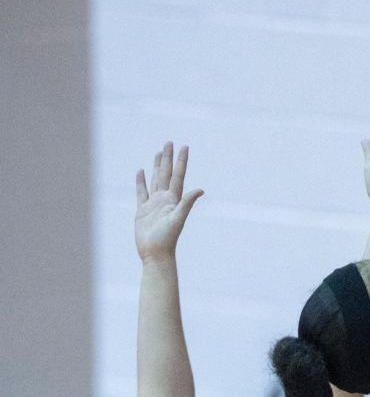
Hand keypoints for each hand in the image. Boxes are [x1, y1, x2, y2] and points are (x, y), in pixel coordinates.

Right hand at [134, 142, 203, 261]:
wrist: (155, 253)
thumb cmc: (167, 239)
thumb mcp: (178, 219)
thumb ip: (187, 203)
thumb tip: (200, 190)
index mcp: (174, 200)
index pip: (178, 176)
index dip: (181, 161)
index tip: (184, 146)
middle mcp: (165, 199)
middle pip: (166, 174)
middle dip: (168, 158)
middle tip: (169, 142)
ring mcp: (153, 204)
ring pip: (155, 180)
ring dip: (157, 166)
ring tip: (158, 152)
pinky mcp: (142, 210)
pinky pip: (141, 192)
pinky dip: (141, 181)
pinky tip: (141, 171)